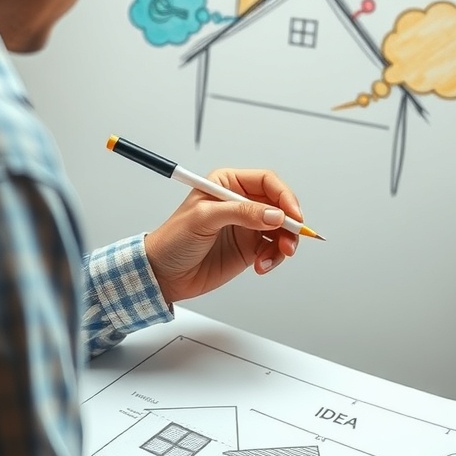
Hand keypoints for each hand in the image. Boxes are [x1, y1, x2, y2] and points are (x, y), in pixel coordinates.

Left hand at [144, 167, 302, 304]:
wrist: (162, 273)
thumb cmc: (173, 239)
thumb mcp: (204, 218)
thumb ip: (241, 213)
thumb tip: (274, 215)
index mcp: (228, 184)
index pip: (267, 182)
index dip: (284, 196)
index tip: (292, 215)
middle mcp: (241, 203)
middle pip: (280, 205)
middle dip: (289, 223)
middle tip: (290, 240)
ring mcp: (246, 226)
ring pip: (281, 229)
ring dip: (284, 244)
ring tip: (272, 258)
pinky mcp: (249, 248)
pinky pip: (273, 249)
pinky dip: (274, 258)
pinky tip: (261, 266)